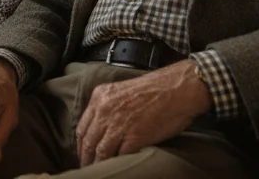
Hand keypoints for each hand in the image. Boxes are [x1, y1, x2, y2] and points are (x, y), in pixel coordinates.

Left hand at [75, 60, 212, 165]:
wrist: (177, 89)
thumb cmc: (156, 89)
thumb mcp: (122, 91)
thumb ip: (108, 106)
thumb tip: (102, 127)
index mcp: (100, 97)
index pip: (82, 127)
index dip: (81, 144)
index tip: (82, 153)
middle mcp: (105, 110)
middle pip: (88, 141)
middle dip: (86, 157)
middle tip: (87, 167)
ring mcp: (118, 124)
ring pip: (100, 151)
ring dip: (97, 164)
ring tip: (99, 172)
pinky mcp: (133, 137)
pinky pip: (118, 156)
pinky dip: (115, 164)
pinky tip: (117, 167)